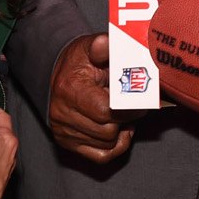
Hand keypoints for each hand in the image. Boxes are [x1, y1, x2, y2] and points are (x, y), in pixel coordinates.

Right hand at [47, 33, 135, 162]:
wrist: (56, 74)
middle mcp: (63, 114)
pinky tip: (118, 129)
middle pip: (109, 130)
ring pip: (107, 144)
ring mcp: (64, 132)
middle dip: (127, 118)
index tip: (141, 100)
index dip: (130, 108)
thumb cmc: (79, 62)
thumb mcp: (90, 47)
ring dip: (121, 131)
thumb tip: (107, 43)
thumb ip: (103, 45)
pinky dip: (115, 146)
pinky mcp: (68, 144)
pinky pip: (101, 156)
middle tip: (134, 105)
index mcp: (70, 89)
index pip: (107, 111)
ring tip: (124, 114)